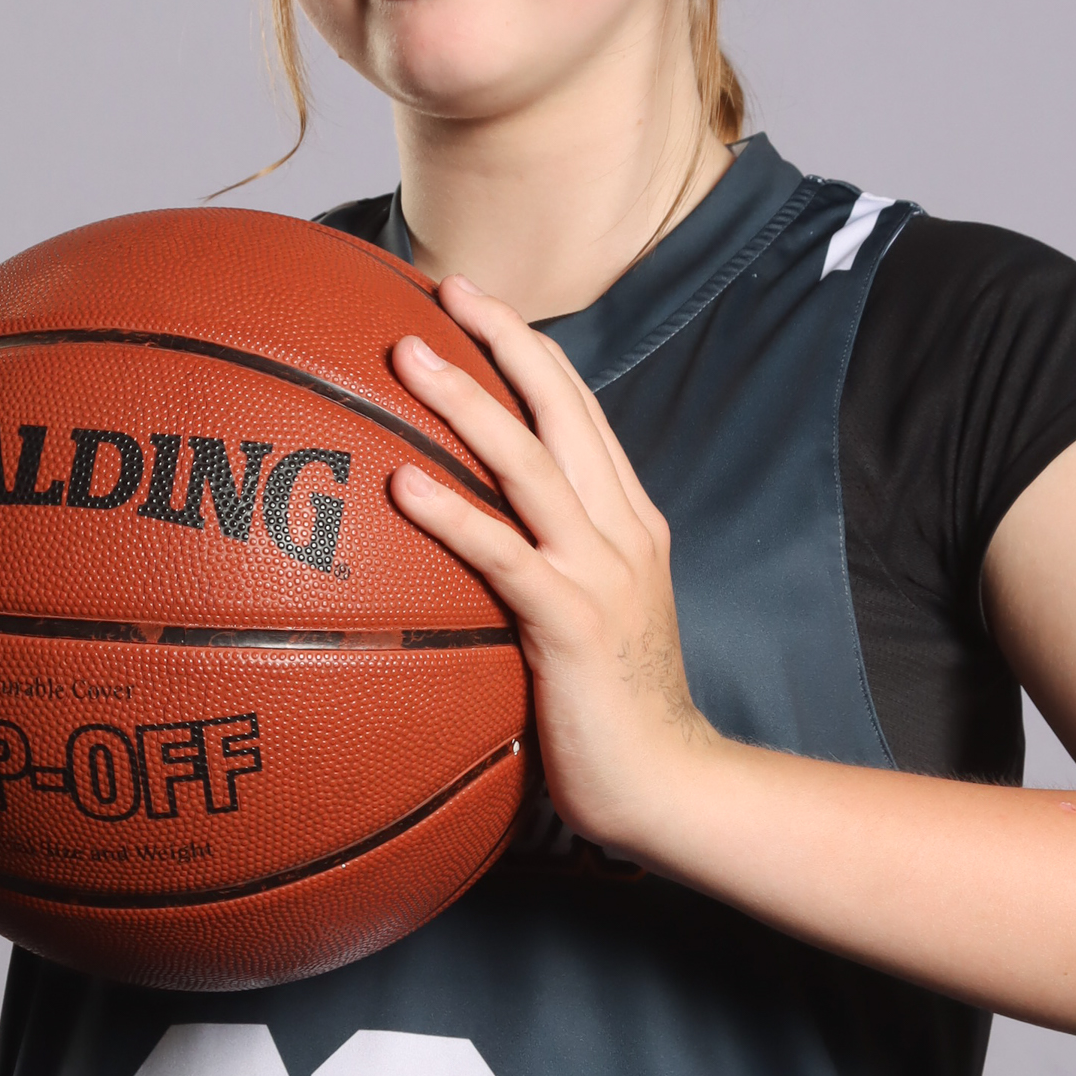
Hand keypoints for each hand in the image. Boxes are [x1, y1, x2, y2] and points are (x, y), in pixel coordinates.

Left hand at [387, 278, 718, 860]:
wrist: (672, 786)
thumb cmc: (615, 713)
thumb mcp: (586, 618)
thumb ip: (544, 568)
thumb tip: (473, 541)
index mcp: (626, 522)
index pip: (579, 410)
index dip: (528, 349)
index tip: (475, 301)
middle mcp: (620, 530)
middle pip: (561, 409)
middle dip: (502, 340)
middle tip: (442, 289)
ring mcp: (601, 573)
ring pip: (529, 463)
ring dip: (464, 403)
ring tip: (405, 358)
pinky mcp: (572, 624)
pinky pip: (505, 555)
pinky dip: (454, 513)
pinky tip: (403, 486)